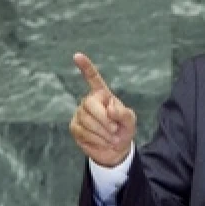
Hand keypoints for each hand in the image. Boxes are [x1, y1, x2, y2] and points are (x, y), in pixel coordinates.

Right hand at [69, 53, 136, 167]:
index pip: (93, 78)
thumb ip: (124, 114)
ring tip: (111, 137)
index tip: (77, 55)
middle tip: (115, 129)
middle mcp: (89, 101)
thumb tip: (109, 109)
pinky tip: (102, 140)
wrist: (115, 150)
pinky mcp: (75, 127)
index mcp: (103, 95)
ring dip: (103, 132)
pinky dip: (96, 138)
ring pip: (87, 120)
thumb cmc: (123, 131)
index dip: (86, 67)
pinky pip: (83, 131)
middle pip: (90, 104)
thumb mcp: (130, 122)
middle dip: (104, 119)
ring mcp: (80, 113)